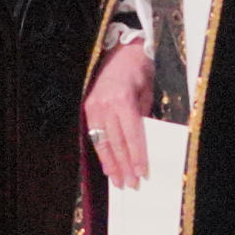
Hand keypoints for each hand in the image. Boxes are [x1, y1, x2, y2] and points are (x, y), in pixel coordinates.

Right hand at [84, 40, 153, 189]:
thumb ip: (142, 118)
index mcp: (122, 100)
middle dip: (124, 166)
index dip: (136, 157)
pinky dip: (101, 151)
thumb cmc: (139, 70)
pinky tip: (107, 165)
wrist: (121, 50)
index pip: (131, 136)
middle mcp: (105, 104)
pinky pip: (95, 134)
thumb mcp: (147, 94)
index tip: (142, 174)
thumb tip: (142, 145)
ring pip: (102, 142)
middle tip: (130, 184)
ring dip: (111, 164)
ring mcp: (93, 106)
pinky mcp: (88, 107)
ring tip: (118, 181)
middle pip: (116, 142)